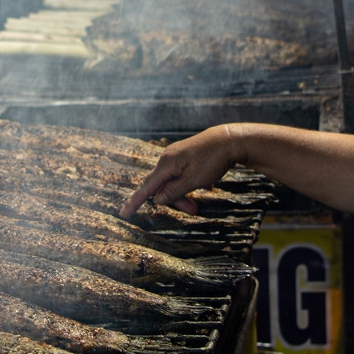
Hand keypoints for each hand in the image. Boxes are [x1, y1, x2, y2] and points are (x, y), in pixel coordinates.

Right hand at [120, 124, 244, 217]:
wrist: (229, 139)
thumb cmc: (212, 160)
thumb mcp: (193, 180)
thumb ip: (174, 191)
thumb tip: (158, 199)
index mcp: (166, 164)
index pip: (146, 187)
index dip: (135, 202)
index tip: (123, 214)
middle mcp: (168, 158)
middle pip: (162, 185)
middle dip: (174, 200)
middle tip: (193, 210)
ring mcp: (176, 155)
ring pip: (173, 180)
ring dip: (184, 193)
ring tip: (200, 202)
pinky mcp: (185, 155)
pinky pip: (181, 174)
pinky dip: (189, 184)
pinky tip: (206, 185)